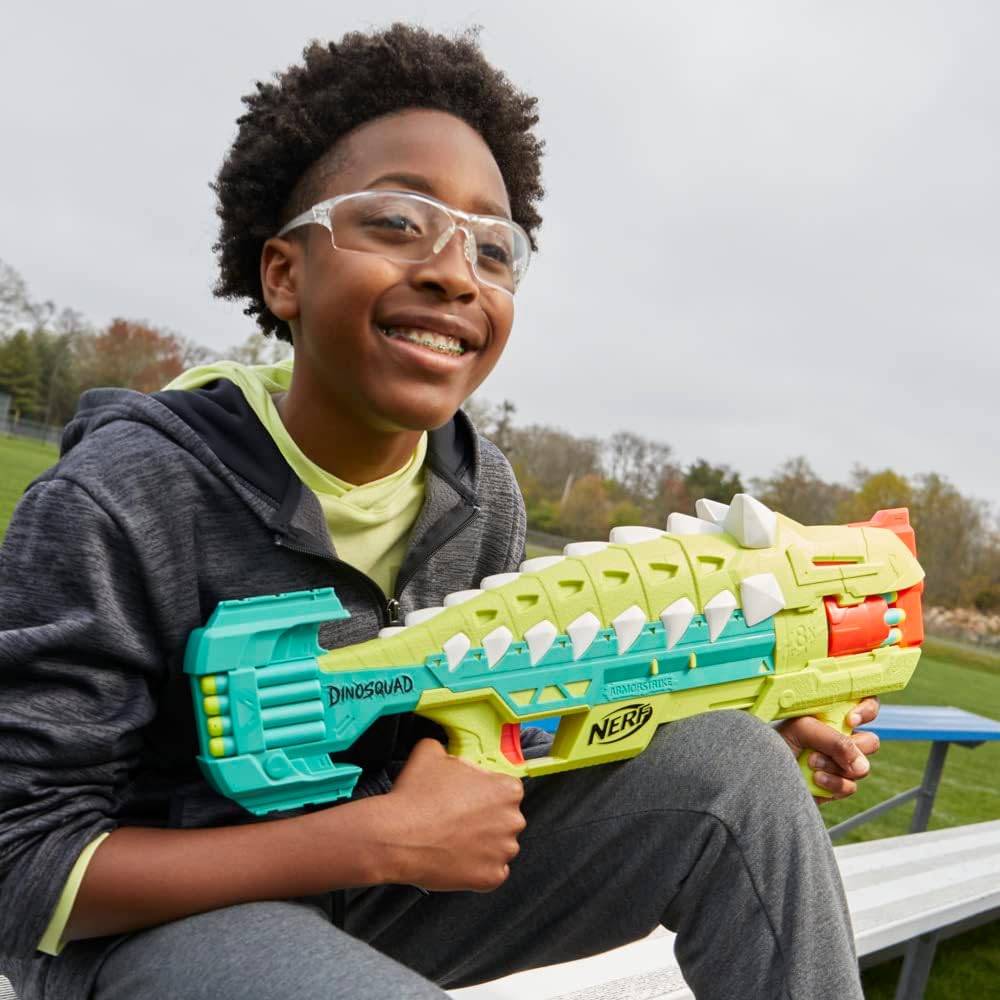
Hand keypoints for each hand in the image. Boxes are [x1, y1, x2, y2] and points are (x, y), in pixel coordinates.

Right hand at [380, 738, 525, 891]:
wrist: (396, 837)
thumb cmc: (416, 796)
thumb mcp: (430, 752)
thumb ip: (448, 750)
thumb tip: (446, 753)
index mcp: (507, 789)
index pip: (505, 789)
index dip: (483, 792)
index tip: (466, 797)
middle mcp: (513, 820)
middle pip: (504, 818)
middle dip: (486, 819)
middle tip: (457, 819)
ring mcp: (503, 852)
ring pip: (498, 846)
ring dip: (482, 844)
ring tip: (453, 839)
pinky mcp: (491, 878)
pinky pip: (490, 872)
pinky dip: (476, 868)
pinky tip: (455, 858)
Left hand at [778, 697, 880, 803]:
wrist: (764, 773)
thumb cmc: (778, 743)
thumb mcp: (802, 730)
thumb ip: (833, 740)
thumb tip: (862, 765)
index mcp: (833, 716)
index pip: (865, 705)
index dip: (866, 710)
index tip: (850, 719)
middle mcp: (841, 738)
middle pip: (870, 742)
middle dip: (849, 748)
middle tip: (818, 749)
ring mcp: (841, 763)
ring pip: (862, 767)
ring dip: (835, 767)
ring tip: (810, 763)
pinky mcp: (838, 785)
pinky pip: (850, 786)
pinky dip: (832, 784)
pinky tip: (814, 779)